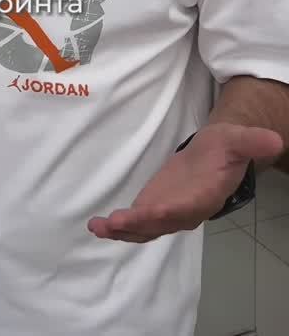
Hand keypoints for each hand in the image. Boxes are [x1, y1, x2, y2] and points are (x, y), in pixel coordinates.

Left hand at [88, 122, 283, 242]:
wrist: (217, 153)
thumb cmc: (226, 146)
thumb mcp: (238, 139)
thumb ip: (252, 142)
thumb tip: (275, 139)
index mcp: (204, 196)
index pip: (186, 207)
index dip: (167, 211)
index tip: (148, 212)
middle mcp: (186, 211)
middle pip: (160, 222)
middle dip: (137, 225)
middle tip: (114, 223)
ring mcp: (169, 212)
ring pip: (146, 228)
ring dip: (123, 230)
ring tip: (99, 226)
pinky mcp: (155, 207)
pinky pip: (137, 223)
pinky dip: (118, 226)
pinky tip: (98, 224)